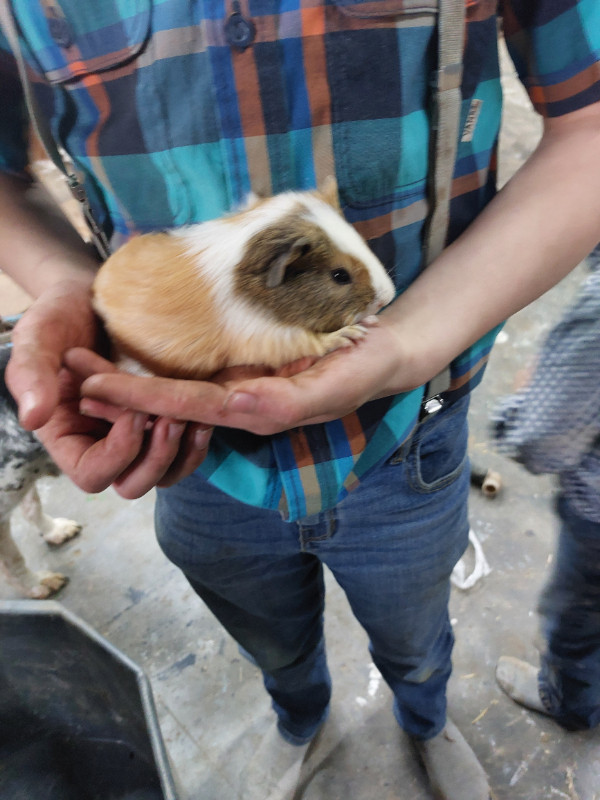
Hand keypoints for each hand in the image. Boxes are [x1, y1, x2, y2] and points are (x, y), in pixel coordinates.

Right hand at [6, 286, 211, 497]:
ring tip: (190, 413)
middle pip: (133, 484)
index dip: (118, 452)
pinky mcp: (163, 419)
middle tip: (171, 416)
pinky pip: (186, 448)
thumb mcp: (38, 338)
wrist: (94, 297)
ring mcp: (138, 436)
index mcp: (69, 438)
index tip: (133, 410)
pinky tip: (204, 407)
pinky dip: (198, 436)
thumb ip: (31, 375)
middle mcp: (103, 445)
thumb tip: (33, 419)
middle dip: (156, 455)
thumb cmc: (61, 316)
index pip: (94, 474)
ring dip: (182, 450)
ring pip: (166, 473)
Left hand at [78, 317, 420, 435]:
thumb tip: (236, 405)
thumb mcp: (335, 385)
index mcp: (257, 411)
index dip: (140, 399)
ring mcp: (242, 389)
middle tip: (70, 372)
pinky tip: (133, 357)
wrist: (385, 352)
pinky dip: (160, 369)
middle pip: (170, 402)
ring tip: (87, 364)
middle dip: (121, 392)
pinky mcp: (245, 371)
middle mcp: (242, 404)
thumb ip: (289, 401)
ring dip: (132, 380)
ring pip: (178, 390)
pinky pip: (197, 373)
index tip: (95, 386)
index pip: (188, 406)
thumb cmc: (365, 368)